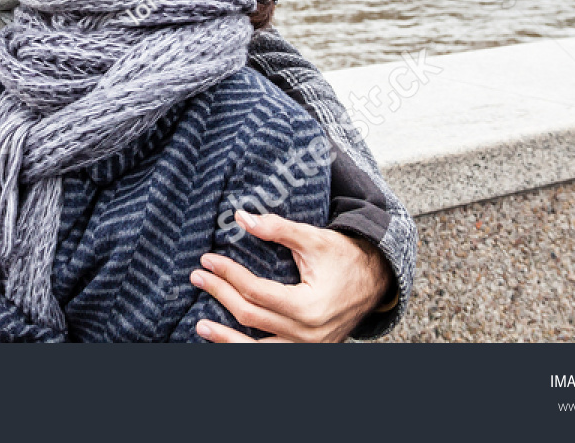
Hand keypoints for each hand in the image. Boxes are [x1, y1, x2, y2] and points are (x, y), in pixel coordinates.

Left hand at [190, 211, 392, 342]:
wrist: (376, 282)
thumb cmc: (344, 257)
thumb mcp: (313, 239)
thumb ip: (277, 228)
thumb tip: (241, 218)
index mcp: (309, 307)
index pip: (256, 292)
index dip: (228, 274)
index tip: (208, 260)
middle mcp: (308, 335)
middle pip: (251, 316)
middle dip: (220, 294)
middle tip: (198, 277)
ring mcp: (308, 349)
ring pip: (256, 350)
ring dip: (226, 338)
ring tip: (200, 325)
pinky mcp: (308, 353)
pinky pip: (271, 357)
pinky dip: (246, 350)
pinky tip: (226, 343)